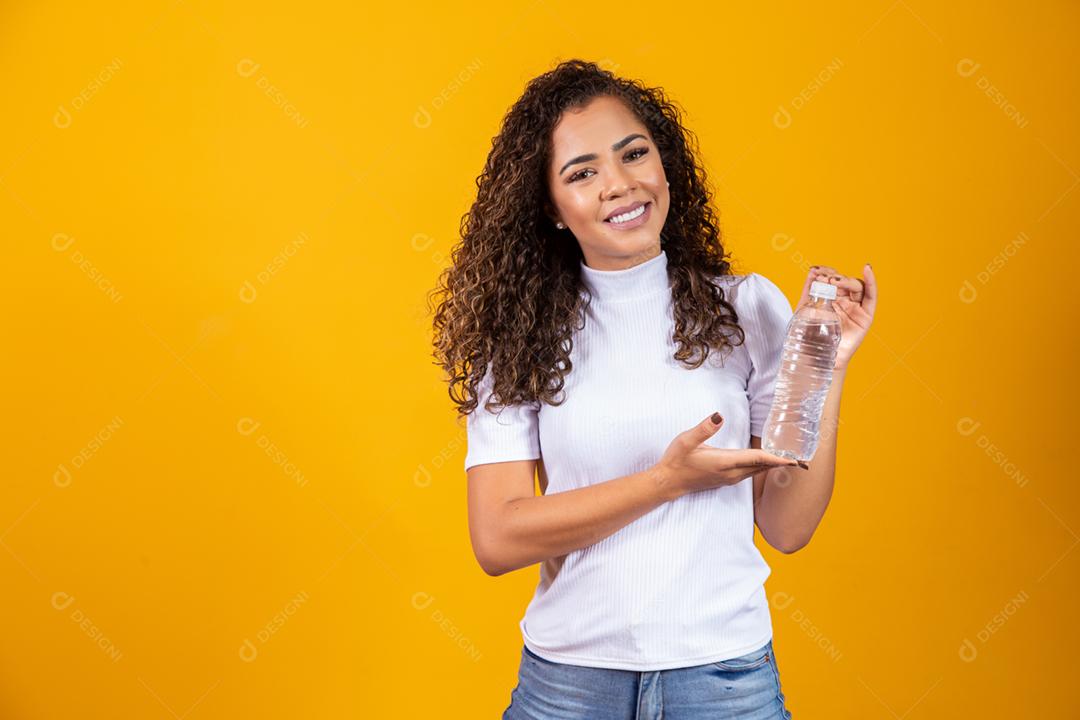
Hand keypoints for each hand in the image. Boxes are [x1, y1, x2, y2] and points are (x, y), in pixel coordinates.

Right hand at [652, 413, 799, 499]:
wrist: (668, 482)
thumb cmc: (676, 460)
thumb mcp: (686, 440)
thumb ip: (704, 428)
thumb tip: (719, 416)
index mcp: (724, 462)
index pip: (757, 459)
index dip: (778, 458)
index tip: (795, 459)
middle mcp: (731, 473)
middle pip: (763, 466)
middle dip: (783, 462)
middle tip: (804, 459)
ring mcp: (729, 479)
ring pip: (758, 471)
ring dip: (774, 465)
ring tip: (791, 460)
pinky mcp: (726, 480)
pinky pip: (751, 473)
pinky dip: (762, 467)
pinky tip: (767, 462)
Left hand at [798, 263, 877, 369]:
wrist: (816, 357)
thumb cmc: (811, 336)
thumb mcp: (806, 309)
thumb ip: (809, 291)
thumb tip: (811, 272)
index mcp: (830, 298)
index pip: (830, 278)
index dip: (824, 272)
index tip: (814, 271)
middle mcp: (844, 301)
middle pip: (843, 281)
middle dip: (833, 276)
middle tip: (823, 278)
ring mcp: (855, 307)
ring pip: (855, 286)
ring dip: (845, 280)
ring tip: (833, 281)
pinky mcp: (865, 316)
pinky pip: (871, 296)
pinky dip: (871, 281)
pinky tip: (868, 269)